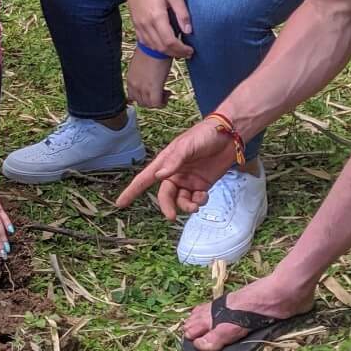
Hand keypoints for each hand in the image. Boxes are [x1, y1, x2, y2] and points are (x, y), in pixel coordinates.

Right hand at [116, 119, 236, 218]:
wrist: (230, 134)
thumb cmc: (204, 135)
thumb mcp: (187, 145)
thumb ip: (174, 161)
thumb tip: (159, 177)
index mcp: (165, 163)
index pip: (144, 179)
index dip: (131, 191)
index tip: (119, 203)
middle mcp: (174, 174)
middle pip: (165, 196)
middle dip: (167, 207)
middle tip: (171, 216)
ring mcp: (189, 180)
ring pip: (181, 201)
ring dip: (186, 206)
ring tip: (196, 205)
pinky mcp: (203, 185)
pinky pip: (196, 199)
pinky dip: (199, 202)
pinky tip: (204, 196)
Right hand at [122, 0, 194, 59]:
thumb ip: (182, 12)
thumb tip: (189, 30)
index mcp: (156, 16)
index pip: (170, 41)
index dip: (181, 49)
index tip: (191, 50)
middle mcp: (146, 24)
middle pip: (161, 47)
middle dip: (176, 53)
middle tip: (187, 53)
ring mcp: (139, 24)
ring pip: (152, 46)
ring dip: (166, 51)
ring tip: (177, 50)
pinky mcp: (135, 23)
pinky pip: (144, 41)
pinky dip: (155, 46)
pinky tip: (163, 44)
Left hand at [125, 50, 172, 109]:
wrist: (156, 46)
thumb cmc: (151, 51)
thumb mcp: (141, 64)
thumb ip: (142, 73)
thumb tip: (149, 76)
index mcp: (130, 79)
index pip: (132, 97)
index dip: (143, 97)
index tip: (152, 91)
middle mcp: (133, 85)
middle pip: (141, 103)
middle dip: (151, 100)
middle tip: (160, 93)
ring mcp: (141, 88)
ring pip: (148, 105)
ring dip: (157, 101)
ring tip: (165, 92)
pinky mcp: (152, 88)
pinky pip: (156, 104)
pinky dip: (163, 102)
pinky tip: (168, 93)